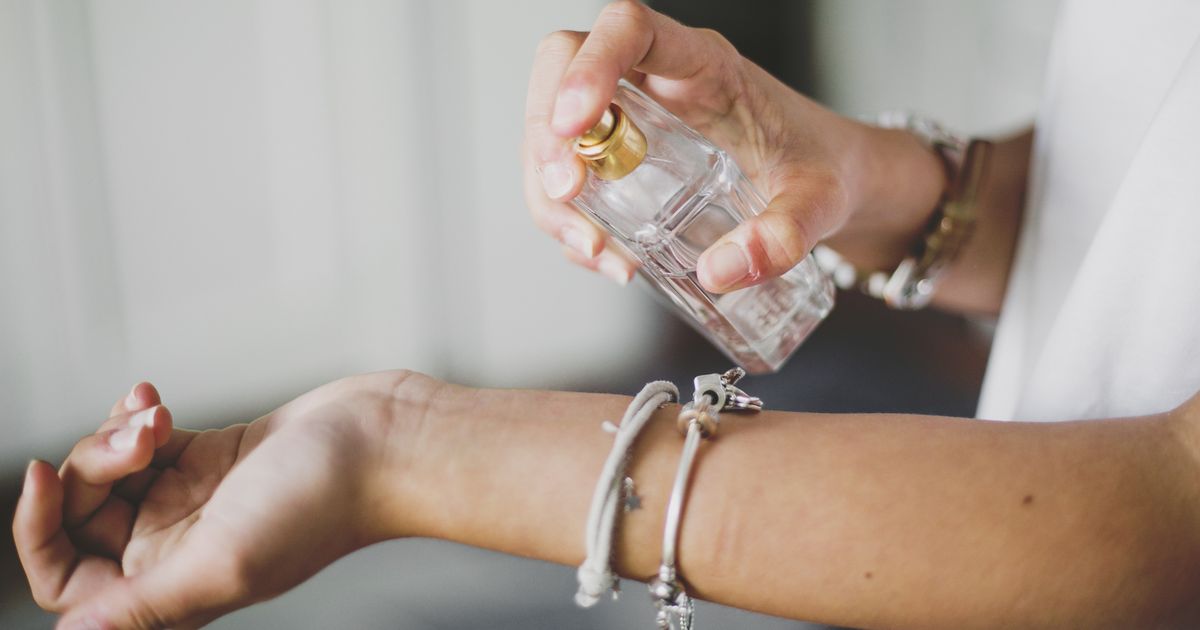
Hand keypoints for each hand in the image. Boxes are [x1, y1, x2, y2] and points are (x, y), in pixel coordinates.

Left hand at [14, 371, 433, 628]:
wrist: (385, 441)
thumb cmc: (326, 503)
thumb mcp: (223, 561)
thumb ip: (145, 604)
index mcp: (173, 586)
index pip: (68, 580)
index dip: (39, 530)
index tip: (42, 477)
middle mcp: (176, 548)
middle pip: (84, 512)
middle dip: (96, 464)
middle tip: (141, 440)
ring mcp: (193, 500)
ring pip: (112, 469)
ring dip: (121, 433)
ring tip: (161, 416)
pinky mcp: (212, 457)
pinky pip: (144, 438)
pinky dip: (139, 416)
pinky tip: (159, 401)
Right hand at [524, 1, 946, 291]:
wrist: (828, 179)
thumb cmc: (822, 169)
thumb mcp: (820, 203)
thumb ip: (785, 236)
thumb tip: (721, 272)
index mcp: (703, 65)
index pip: (629, 28)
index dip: (589, 66)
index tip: (576, 126)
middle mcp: (656, 80)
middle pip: (563, 66)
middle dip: (547, 133)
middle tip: (567, 195)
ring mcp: (631, 115)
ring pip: (552, 124)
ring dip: (547, 189)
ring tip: (592, 249)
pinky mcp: (620, 156)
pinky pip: (569, 172)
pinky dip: (567, 218)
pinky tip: (602, 256)